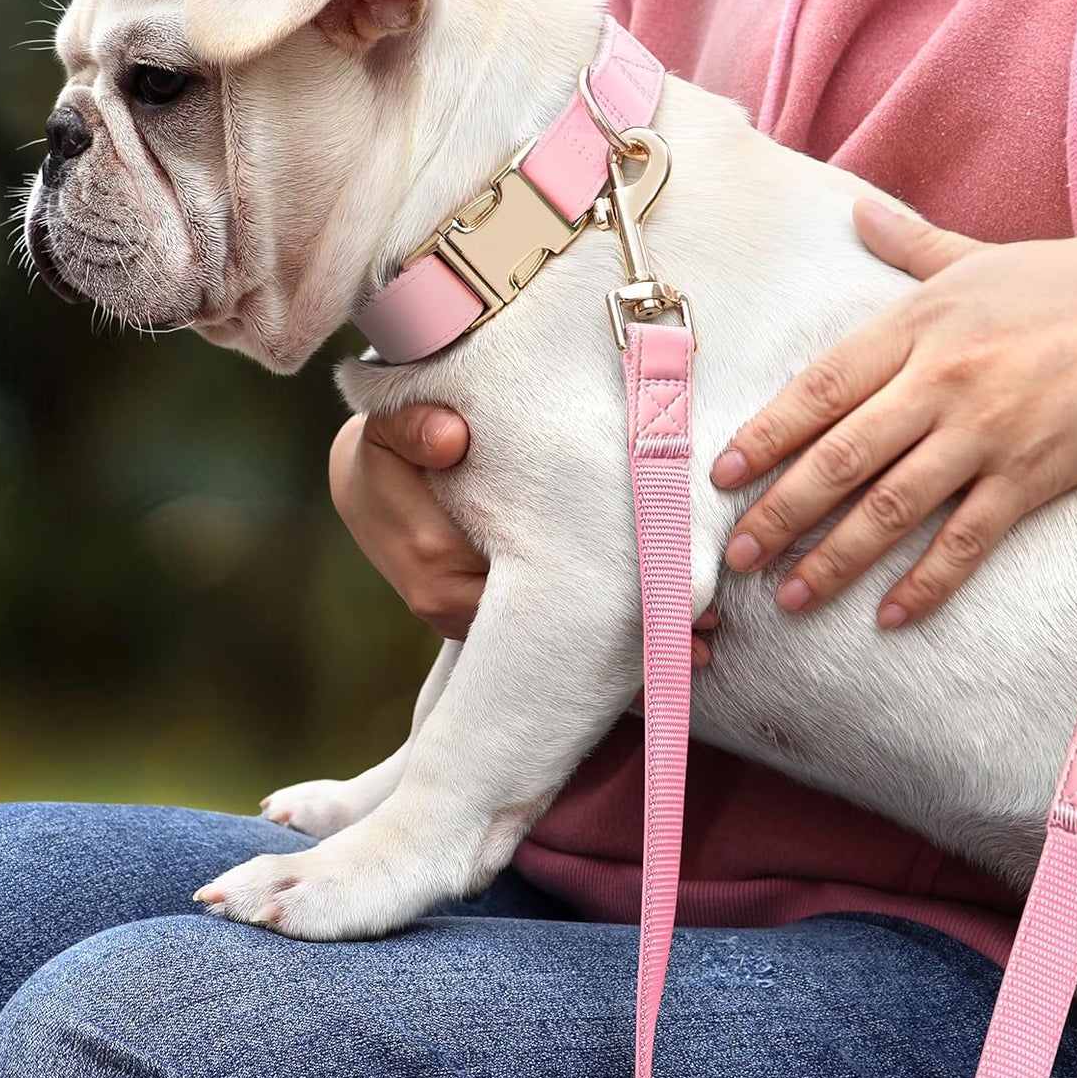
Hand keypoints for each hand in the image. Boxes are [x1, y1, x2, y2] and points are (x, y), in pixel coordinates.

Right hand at [329, 409, 716, 664]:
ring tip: (704, 641)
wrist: (368, 481)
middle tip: (708, 622)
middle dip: (629, 630)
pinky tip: (664, 650)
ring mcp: (470, 620)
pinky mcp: (485, 616)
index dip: (601, 594)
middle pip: (551, 629)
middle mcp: (455, 608)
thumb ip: (415, 427)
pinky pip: (546, 637)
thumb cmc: (390, 450)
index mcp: (440, 568)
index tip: (668, 597)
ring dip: (624, 647)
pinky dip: (600, 647)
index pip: (529, 595)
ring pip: (554, 639)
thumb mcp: (391, 428)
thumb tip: (449, 438)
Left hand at [712, 201, 1076, 627]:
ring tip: (792, 598)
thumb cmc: (1065, 282)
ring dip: (835, 558)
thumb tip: (855, 209)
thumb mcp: (975, 256)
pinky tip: (891, 615)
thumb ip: (907, 243)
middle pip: (839, 457)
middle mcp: (940, 381)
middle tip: (737, 558)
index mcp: (915, 326)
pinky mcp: (1033, 476)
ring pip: (891, 507)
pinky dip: (928, 581)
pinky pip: (968, 539)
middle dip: (780, 512)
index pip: (818, 389)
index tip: (722, 477)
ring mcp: (986, 433)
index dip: (764, 437)